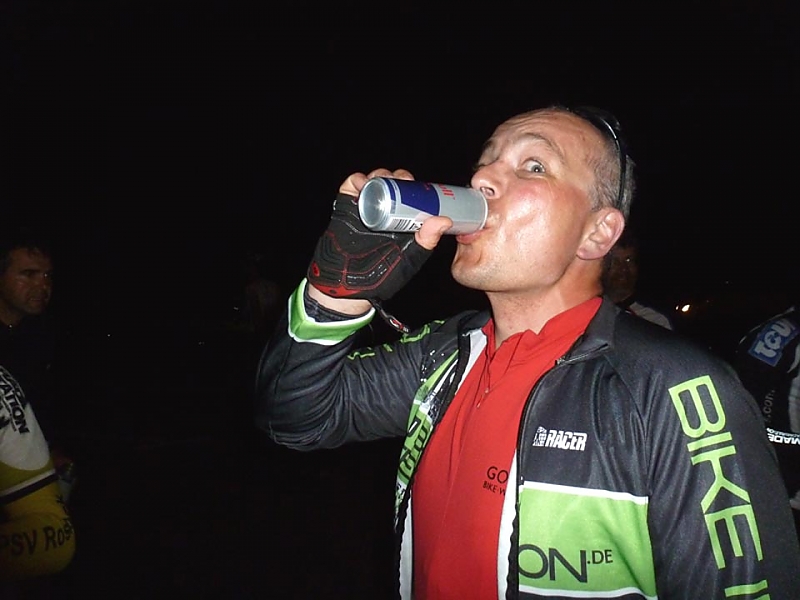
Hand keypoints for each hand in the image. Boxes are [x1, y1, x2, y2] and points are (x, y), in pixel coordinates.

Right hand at [307, 168, 448, 301]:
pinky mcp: (345, 208)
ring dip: (379, 175)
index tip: (416, 184)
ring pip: (372, 182)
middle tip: (400, 180)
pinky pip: (350, 187)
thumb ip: (426, 241)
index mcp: (400, 221)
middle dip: (397, 177)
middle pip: (391, 184)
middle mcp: (383, 212)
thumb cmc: (381, 276)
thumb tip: (445, 220)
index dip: (412, 186)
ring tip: (382, 179)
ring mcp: (363, 208)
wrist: (348, 285)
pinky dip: (356, 180)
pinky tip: (362, 182)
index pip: (409, 196)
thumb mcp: (410, 257)